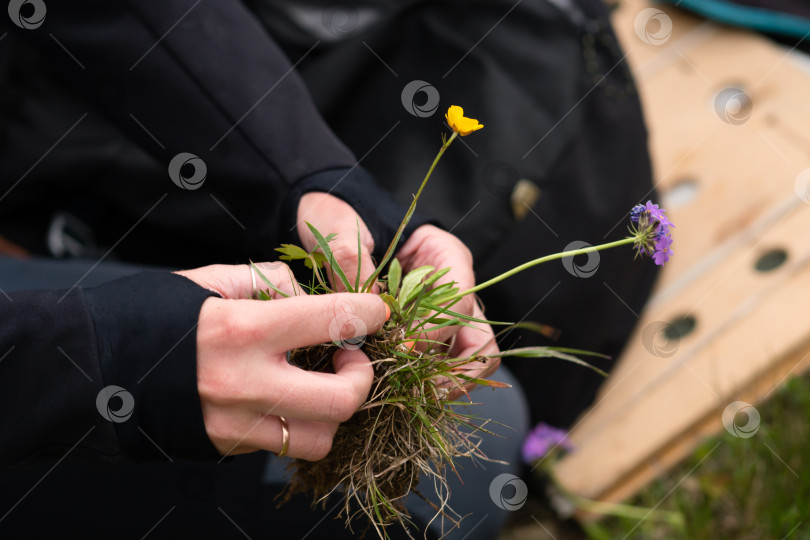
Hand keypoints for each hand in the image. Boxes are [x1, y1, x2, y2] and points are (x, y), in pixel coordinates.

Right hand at [175, 263, 387, 458]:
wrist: (96, 366)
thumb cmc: (155, 315)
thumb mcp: (212, 279)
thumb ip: (269, 281)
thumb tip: (309, 296)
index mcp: (244, 329)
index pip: (334, 320)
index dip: (369, 313)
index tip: (375, 311)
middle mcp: (245, 382)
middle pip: (342, 400)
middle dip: (364, 377)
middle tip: (351, 357)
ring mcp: (236, 423)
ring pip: (320, 439)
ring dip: (334, 411)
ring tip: (321, 384)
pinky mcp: (227, 446)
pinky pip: (284, 445)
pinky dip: (298, 423)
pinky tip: (287, 398)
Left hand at [296, 192, 498, 395]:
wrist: (326, 223)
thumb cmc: (340, 217)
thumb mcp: (340, 229)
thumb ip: (351, 262)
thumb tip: (360, 314)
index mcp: (445, 257)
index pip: (461, 301)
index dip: (436, 331)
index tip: (401, 348)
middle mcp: (453, 290)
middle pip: (479, 340)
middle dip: (455, 372)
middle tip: (417, 390)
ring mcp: (440, 317)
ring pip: (467, 363)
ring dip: (445, 386)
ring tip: (410, 400)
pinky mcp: (420, 339)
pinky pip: (436, 370)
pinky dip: (422, 386)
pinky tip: (393, 395)